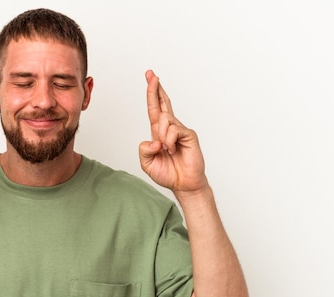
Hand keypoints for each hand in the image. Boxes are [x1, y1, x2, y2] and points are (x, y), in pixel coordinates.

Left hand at [138, 70, 206, 193]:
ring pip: (164, 119)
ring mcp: (180, 130)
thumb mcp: (147, 163)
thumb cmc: (168, 173)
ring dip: (161, 136)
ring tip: (166, 150)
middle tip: (151, 74)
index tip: (150, 78)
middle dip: (155, 88)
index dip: (152, 93)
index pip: (154, 109)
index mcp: (158, 132)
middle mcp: (169, 128)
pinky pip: (174, 130)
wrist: (183, 184)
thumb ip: (144, 150)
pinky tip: (173, 150)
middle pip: (162, 104)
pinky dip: (169, 141)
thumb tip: (154, 139)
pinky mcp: (189, 135)